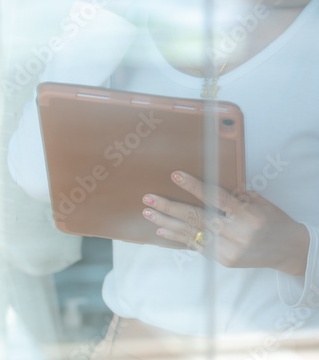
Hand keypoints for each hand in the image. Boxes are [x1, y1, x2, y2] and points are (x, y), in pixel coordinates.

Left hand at [142, 170, 308, 274]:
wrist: (288, 251)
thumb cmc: (273, 220)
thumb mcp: (259, 203)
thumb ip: (235, 196)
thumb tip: (206, 186)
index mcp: (248, 215)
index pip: (216, 198)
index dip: (194, 186)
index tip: (175, 176)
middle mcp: (237, 234)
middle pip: (197, 218)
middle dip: (170, 207)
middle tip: (149, 198)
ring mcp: (229, 250)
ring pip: (191, 233)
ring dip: (166, 222)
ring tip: (147, 213)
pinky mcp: (223, 261)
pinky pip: (195, 246)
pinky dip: (177, 237)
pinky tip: (161, 230)